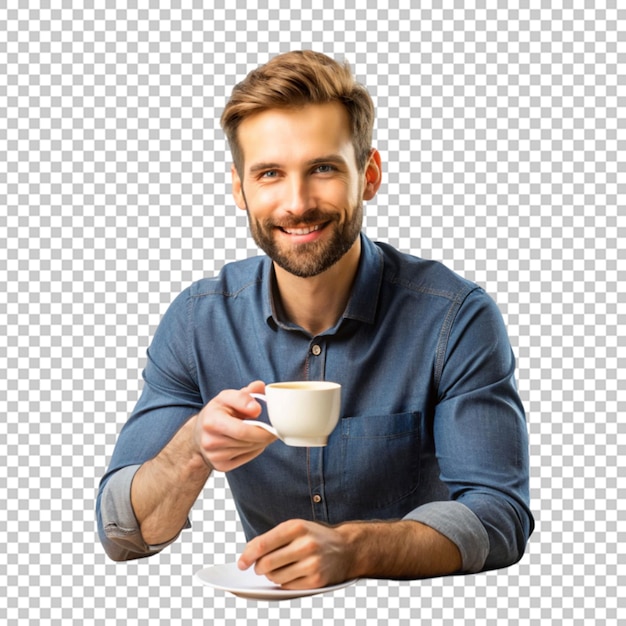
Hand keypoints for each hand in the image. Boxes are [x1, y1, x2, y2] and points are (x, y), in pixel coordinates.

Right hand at [194, 380, 276, 471]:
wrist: (199, 434)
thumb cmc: (217, 412)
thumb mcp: (226, 397)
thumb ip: (244, 394)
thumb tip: (259, 389)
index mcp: (211, 421)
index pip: (243, 431)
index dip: (262, 428)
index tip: (272, 423)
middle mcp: (210, 441)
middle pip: (248, 441)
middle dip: (265, 435)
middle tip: (275, 429)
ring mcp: (214, 456)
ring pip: (249, 449)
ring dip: (261, 441)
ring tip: (263, 432)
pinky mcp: (220, 466)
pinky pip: (246, 459)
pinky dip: (255, 450)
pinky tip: (253, 441)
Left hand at [237, 519, 352, 588]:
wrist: (346, 548)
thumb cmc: (314, 537)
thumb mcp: (295, 528)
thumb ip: (272, 538)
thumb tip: (248, 555)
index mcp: (297, 527)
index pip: (264, 544)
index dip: (248, 555)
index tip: (241, 564)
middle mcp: (305, 544)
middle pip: (267, 564)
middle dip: (258, 568)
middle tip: (259, 568)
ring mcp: (312, 563)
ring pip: (276, 577)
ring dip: (271, 576)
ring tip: (277, 569)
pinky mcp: (317, 580)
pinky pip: (288, 586)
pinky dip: (284, 583)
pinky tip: (290, 574)